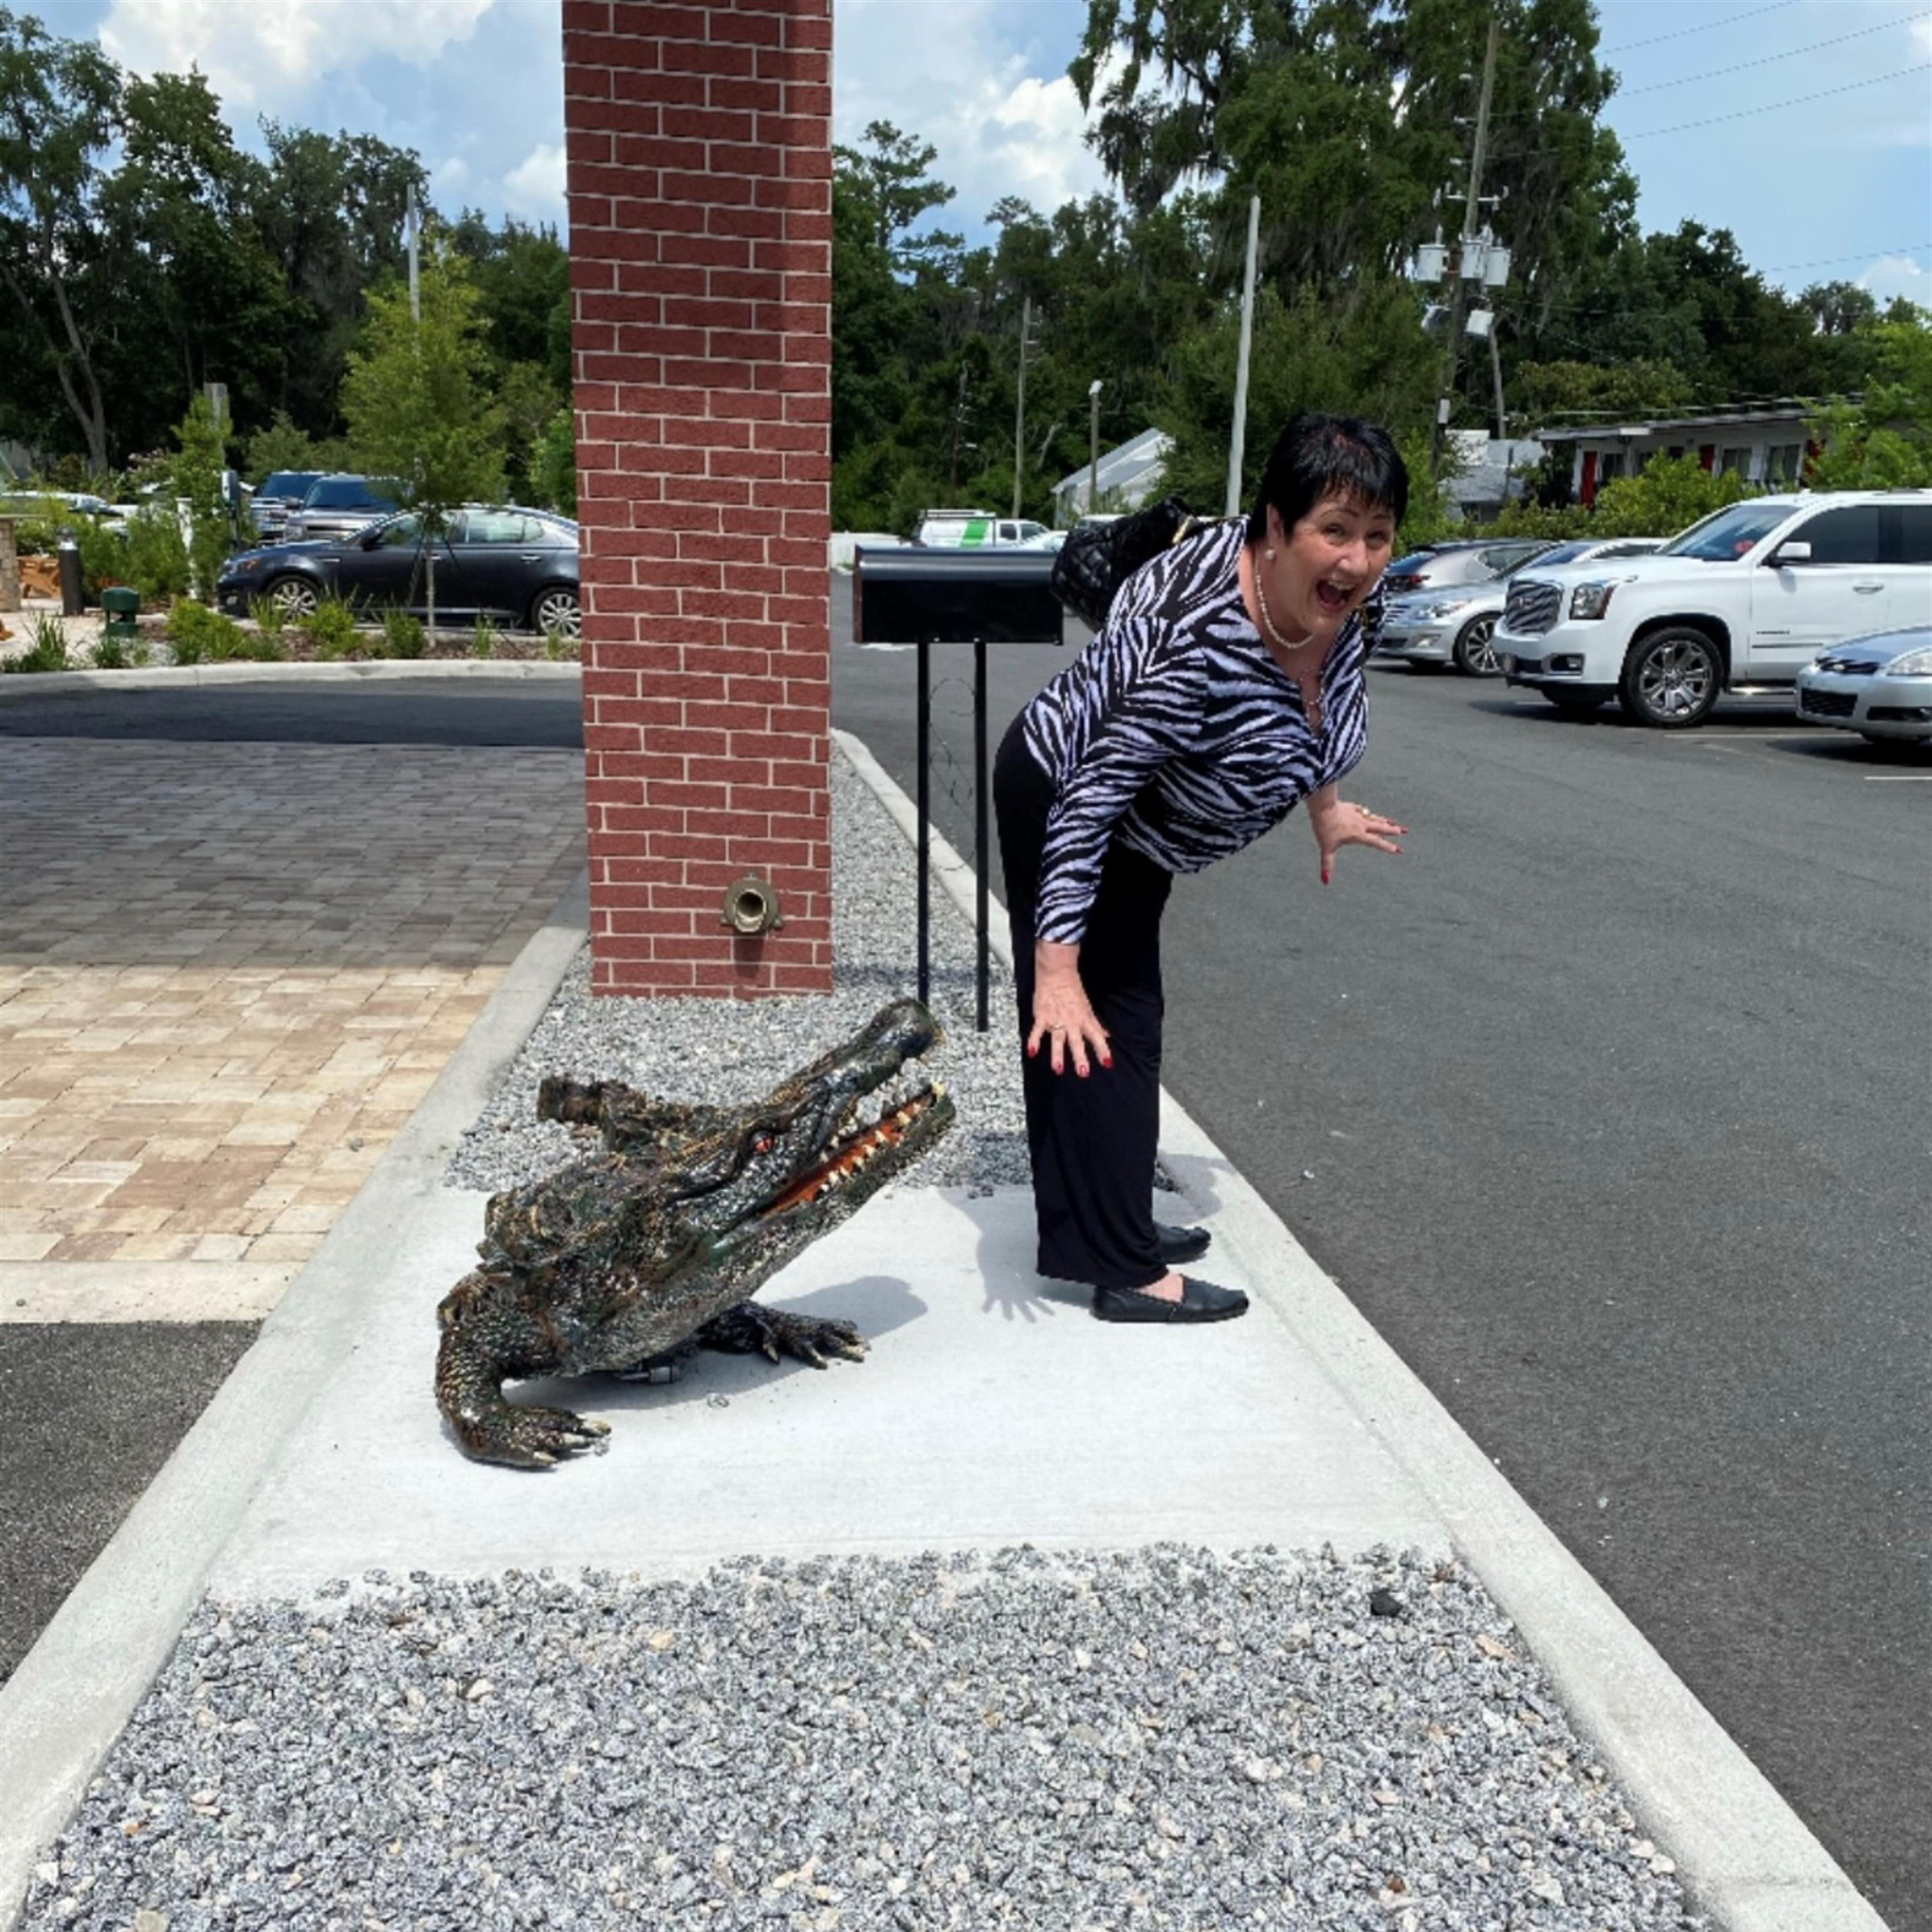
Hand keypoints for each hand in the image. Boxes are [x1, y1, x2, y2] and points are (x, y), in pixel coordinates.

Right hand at [1028, 941, 1111, 1076]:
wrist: (1057, 972)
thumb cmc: (1072, 989)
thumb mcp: (1087, 1008)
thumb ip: (1095, 1024)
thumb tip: (1106, 1035)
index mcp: (1084, 1019)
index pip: (1096, 1037)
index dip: (1102, 1050)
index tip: (1107, 1063)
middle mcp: (1071, 1022)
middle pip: (1077, 1042)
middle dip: (1080, 1057)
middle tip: (1083, 1072)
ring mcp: (1056, 1020)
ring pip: (1058, 1040)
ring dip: (1057, 1055)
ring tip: (1058, 1069)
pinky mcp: (1042, 1016)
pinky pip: (1037, 1031)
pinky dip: (1034, 1041)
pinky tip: (1032, 1052)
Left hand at [1308, 790, 1405, 883]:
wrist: (1322, 807)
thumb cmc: (1325, 828)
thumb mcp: (1326, 848)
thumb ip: (1327, 864)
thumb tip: (1325, 881)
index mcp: (1358, 835)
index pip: (1376, 842)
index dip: (1387, 847)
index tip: (1398, 850)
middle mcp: (1361, 824)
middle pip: (1380, 827)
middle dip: (1393, 830)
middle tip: (1404, 831)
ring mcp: (1356, 814)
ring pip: (1374, 818)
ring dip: (1384, 821)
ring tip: (1392, 822)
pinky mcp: (1349, 807)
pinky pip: (1361, 809)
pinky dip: (1366, 812)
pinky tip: (1367, 811)